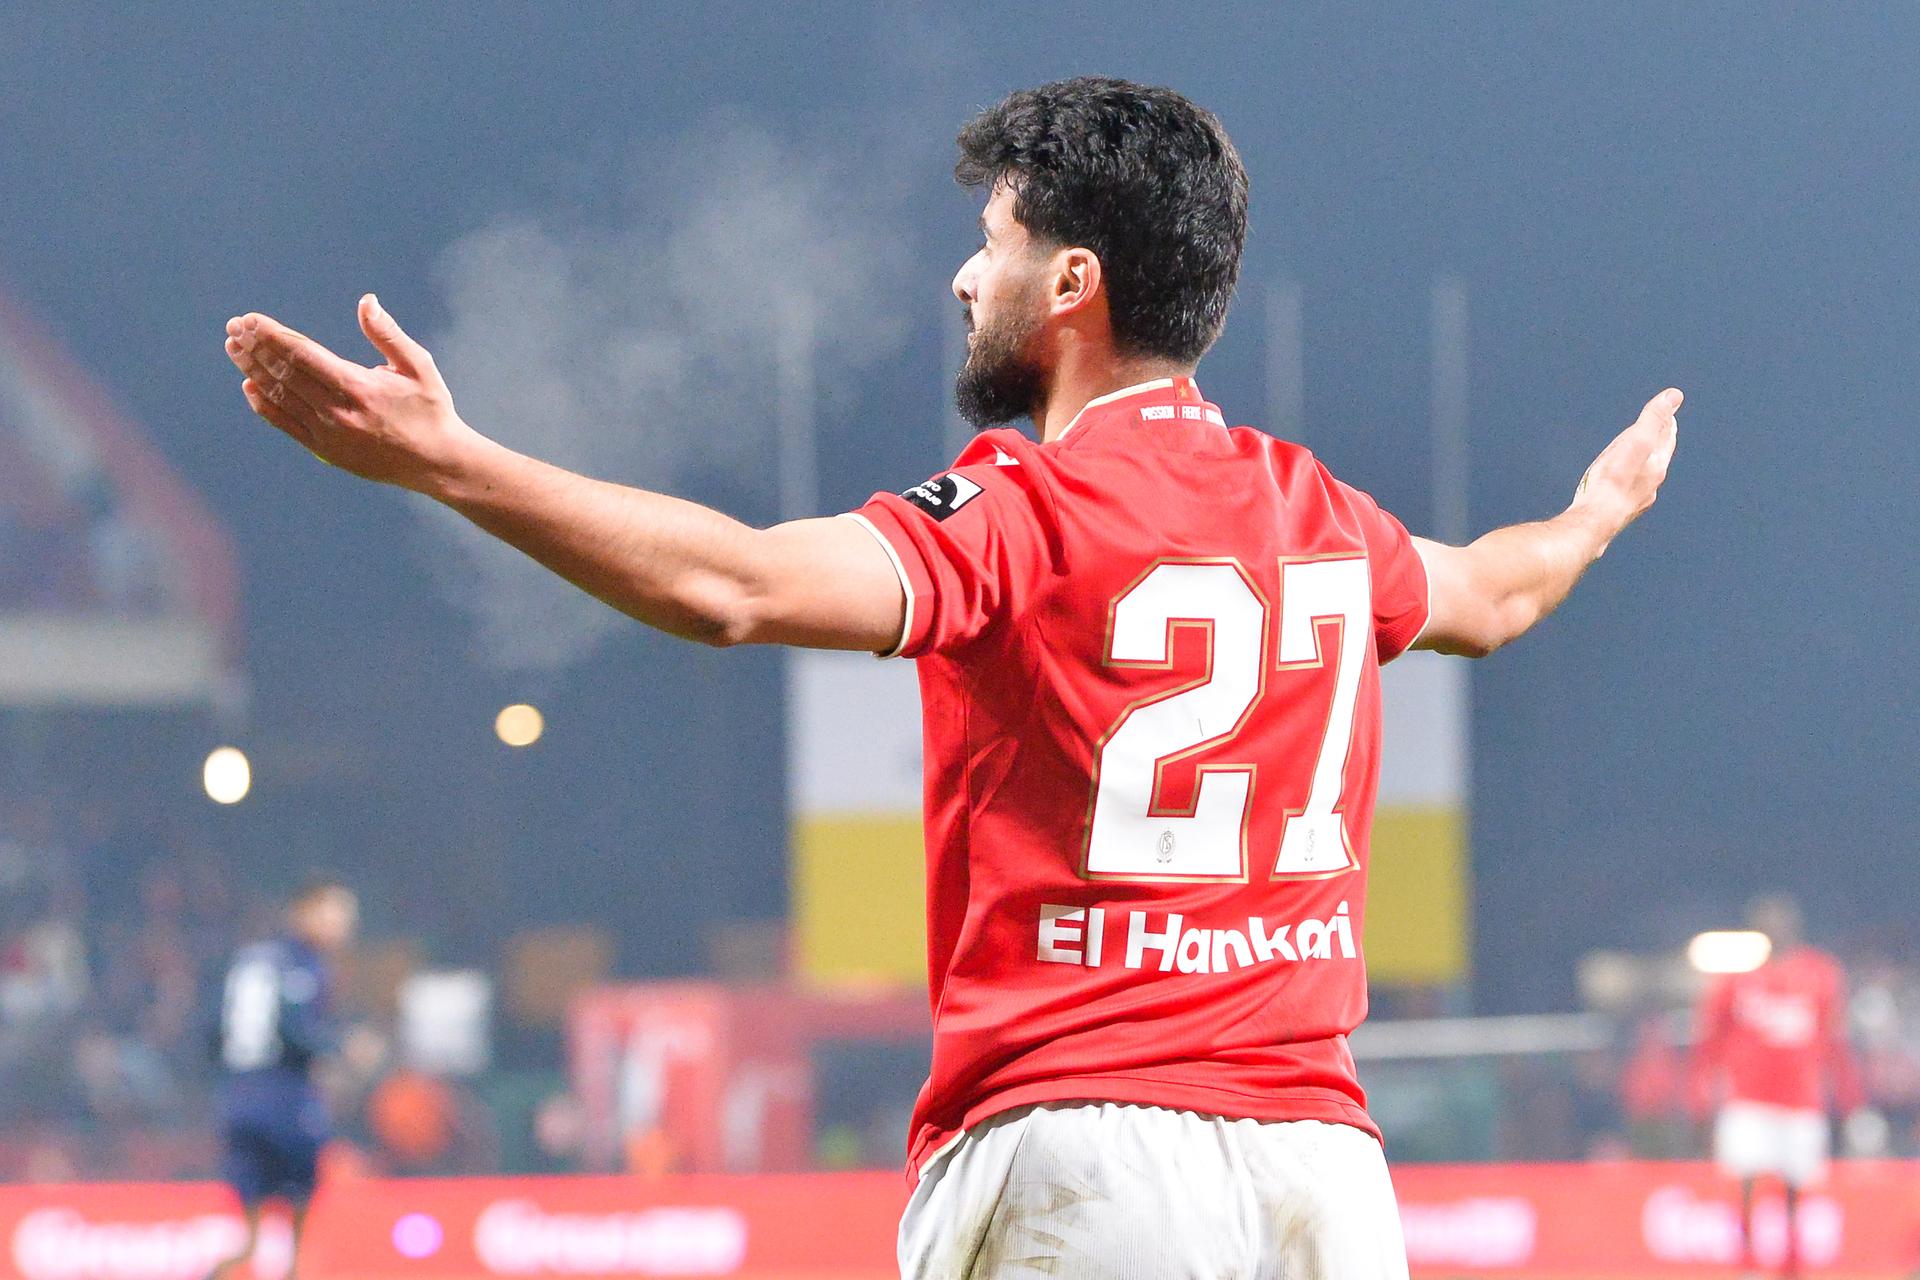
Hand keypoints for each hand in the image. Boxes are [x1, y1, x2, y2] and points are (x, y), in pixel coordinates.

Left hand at [224, 295, 482, 492]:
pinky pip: (285, 425)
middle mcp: (339, 411)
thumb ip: (388, 334)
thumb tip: (366, 301)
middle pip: (284, 373)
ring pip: (280, 396)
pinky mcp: (326, 451)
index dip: (273, 334)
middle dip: (256, 347)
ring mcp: (329, 434)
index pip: (303, 354)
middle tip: (234, 327)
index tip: (251, 319)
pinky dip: (264, 405)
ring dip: (253, 369)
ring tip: (234, 348)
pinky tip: (249, 386)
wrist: (437, 464)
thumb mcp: (419, 367)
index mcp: (360, 387)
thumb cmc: (431, 410)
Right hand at [1570, 387, 1681, 552]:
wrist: (1594, 522)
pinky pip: (1626, 493)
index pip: (1666, 439)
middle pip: (1657, 459)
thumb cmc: (1612, 481)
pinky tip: (1617, 488)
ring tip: (1637, 458)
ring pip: (1643, 478)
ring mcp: (1634, 501)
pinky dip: (1626, 484)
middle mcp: (1650, 486)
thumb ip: (1654, 418)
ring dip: (1642, 466)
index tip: (1669, 413)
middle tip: (1658, 432)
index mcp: (1657, 466)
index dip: (1667, 423)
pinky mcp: (1617, 513)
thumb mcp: (1636, 441)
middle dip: (1657, 444)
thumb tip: (1674, 395)